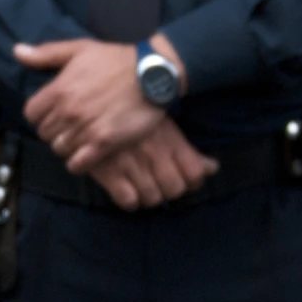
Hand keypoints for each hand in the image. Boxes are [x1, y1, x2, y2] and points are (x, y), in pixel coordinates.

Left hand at [16, 36, 182, 169]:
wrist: (152, 71)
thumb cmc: (116, 58)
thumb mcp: (79, 49)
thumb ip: (45, 53)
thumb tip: (17, 51)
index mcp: (59, 89)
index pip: (31, 114)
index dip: (40, 115)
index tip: (52, 113)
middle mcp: (68, 111)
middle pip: (45, 134)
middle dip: (54, 130)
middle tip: (68, 126)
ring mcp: (85, 128)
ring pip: (59, 149)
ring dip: (67, 146)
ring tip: (79, 138)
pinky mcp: (104, 143)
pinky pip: (78, 164)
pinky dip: (78, 162)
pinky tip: (86, 154)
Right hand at [87, 118, 218, 210]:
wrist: (88, 100)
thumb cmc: (130, 110)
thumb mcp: (163, 124)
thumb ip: (188, 150)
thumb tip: (213, 168)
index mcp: (169, 138)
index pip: (195, 174)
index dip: (192, 181)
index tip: (183, 178)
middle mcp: (154, 152)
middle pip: (174, 190)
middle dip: (168, 190)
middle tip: (159, 182)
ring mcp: (132, 163)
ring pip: (152, 198)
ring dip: (148, 195)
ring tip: (140, 184)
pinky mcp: (108, 171)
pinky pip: (128, 201)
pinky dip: (128, 199)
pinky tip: (124, 187)